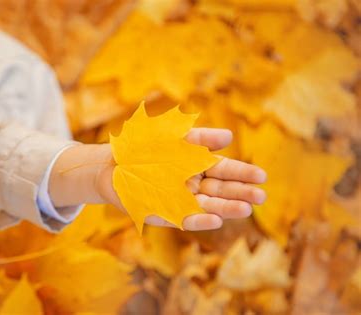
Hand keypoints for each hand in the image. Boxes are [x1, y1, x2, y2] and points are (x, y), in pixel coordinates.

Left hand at [96, 128, 266, 230]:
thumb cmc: (142, 147)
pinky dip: (198, 220)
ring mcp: (177, 200)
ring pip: (206, 206)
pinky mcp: (162, 214)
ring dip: (225, 208)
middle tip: (261, 196)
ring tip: (246, 209)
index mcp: (194, 166)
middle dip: (240, 193)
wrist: (110, 163)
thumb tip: (229, 137)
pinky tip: (215, 219)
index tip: (262, 176)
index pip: (224, 170)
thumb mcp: (172, 136)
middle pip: (220, 190)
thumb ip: (199, 137)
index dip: (242, 173)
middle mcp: (190, 185)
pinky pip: (182, 218)